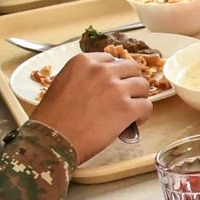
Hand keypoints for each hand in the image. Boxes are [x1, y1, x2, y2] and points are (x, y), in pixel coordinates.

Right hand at [28, 51, 153, 161]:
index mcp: (83, 61)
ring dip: (139, 97)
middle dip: (130, 81)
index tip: (113, 84)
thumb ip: (83, 77)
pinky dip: (144, 114)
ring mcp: (116, 88)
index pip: (111, 60)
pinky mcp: (127, 108)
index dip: (115, 74)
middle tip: (127, 95)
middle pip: (131, 68)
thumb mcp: (63, 83)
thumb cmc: (52, 118)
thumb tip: (100, 84)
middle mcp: (102, 70)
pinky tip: (135, 121)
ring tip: (132, 109)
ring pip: (143, 85)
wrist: (53, 140)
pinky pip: (147, 106)